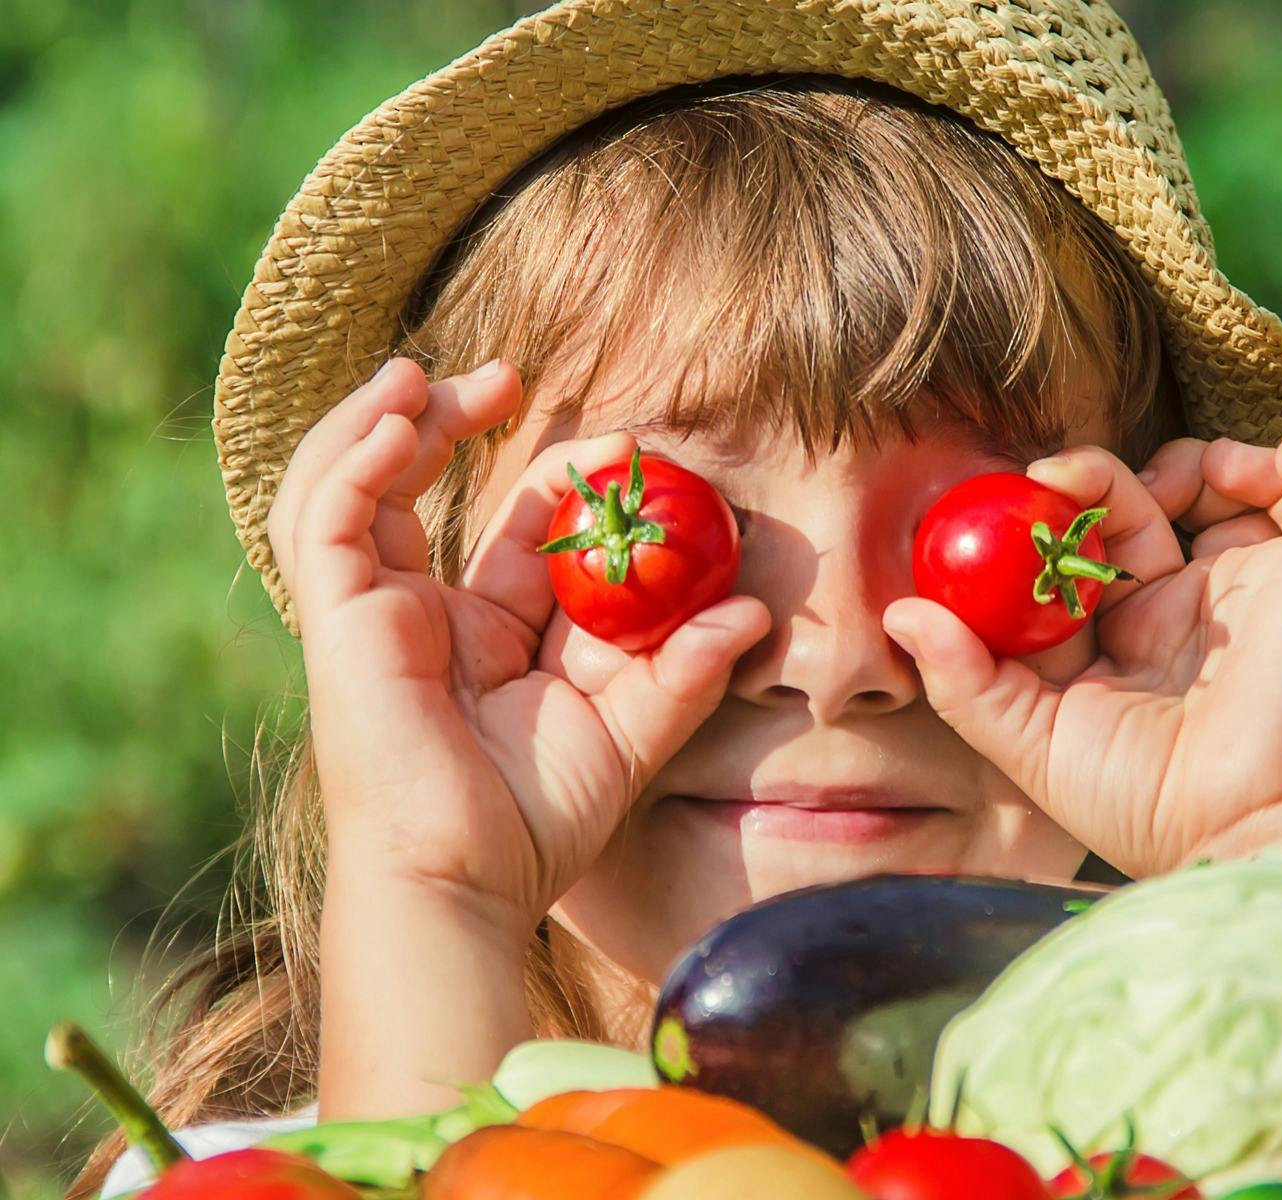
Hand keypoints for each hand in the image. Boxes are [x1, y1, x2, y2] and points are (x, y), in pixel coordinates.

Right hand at [271, 356, 770, 928]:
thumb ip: (684, 671)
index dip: (555, 482)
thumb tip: (753, 611)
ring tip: (429, 374)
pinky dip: (352, 459)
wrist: (462, 887)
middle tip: (508, 378)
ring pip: (353, 488)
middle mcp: (422, 618)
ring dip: (387, 424)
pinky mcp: (339, 620)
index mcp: (484, 640)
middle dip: (453, 424)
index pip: (516, 536)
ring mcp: (374, 616)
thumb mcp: (626, 737)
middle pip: (420, 492)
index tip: (618, 445)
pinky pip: (326, 519)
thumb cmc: (534, 827)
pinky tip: (398, 414)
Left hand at [882, 435, 1281, 885]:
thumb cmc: (1134, 800)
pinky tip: (1271, 466)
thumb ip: (963, 678)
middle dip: (1122, 476)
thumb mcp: (1029, 739)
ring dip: (1212, 457)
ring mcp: (1270, 589)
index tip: (1035, 483)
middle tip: (1084, 480)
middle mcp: (1203, 605)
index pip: (1100, 543)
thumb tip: (899, 613)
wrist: (1234, 828)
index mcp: (1135, 633)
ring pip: (1253, 487)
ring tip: (1187, 476)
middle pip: (1165, 502)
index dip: (1068, 505)